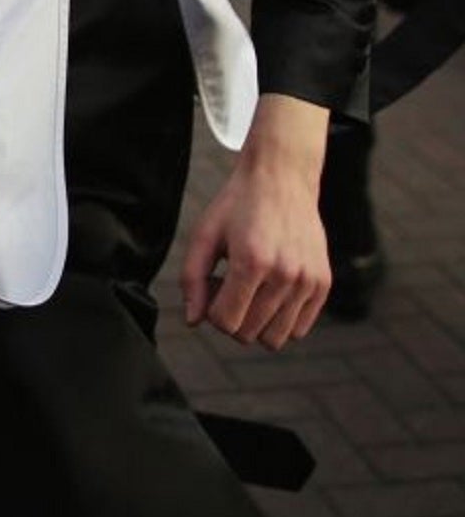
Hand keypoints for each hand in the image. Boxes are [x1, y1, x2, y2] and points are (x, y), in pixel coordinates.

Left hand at [179, 94, 330, 349]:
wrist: (281, 178)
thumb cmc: (236, 206)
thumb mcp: (204, 235)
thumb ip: (192, 279)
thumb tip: (192, 321)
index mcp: (251, 262)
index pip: (226, 322)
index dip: (211, 312)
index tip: (212, 287)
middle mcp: (285, 275)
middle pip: (249, 334)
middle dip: (231, 316)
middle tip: (229, 284)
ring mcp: (308, 281)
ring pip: (275, 338)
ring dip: (255, 322)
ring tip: (250, 289)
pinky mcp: (323, 283)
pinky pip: (298, 329)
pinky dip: (279, 320)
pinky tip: (269, 291)